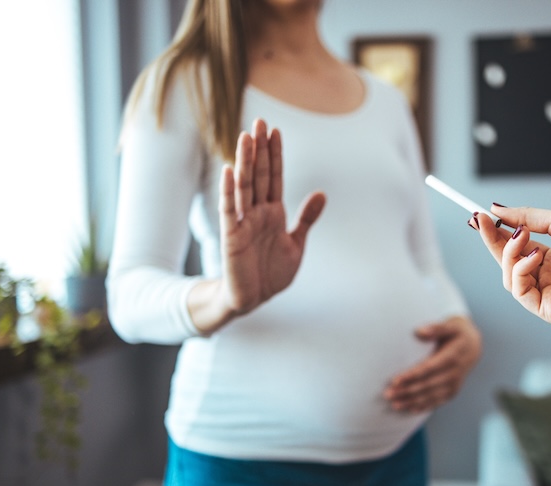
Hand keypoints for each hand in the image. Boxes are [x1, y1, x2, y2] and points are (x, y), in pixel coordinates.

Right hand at [218, 119, 325, 316]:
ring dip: (245, 162)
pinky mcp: (231, 236)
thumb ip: (306, 219)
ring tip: (246, 137)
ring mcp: (242, 222)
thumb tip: (321, 193)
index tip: (275, 131)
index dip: (275, 155)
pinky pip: (228, 210)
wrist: (253, 299)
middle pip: (259, 175)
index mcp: (273, 212)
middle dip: (260, 149)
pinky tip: (229, 170)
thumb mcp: (296, 244)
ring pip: (244, 186)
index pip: (274, 177)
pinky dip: (229, 191)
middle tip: (260, 121)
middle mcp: (256, 212)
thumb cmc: (271, 273)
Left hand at [384, 316, 481, 412]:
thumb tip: (420, 331)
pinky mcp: (453, 391)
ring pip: (430, 396)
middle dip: (406, 391)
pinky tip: (411, 409)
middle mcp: (454, 373)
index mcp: (452, 357)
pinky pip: (438, 401)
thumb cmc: (458, 335)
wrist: (474, 347)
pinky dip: (424, 406)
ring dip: (412, 401)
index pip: (428, 369)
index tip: (395, 380)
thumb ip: (436, 328)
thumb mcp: (451, 326)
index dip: (411, 376)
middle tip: (388, 394)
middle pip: (426, 385)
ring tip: (395, 404)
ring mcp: (454, 384)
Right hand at [473, 206, 550, 326]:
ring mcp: (548, 298)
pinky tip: (535, 256)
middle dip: (494, 242)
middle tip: (481, 222)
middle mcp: (548, 281)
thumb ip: (524, 218)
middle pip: (507, 265)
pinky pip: (520, 292)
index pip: (515, 251)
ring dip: (510, 254)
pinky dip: (521, 270)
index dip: (495, 235)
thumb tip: (495, 210)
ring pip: (509, 279)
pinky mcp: (550, 312)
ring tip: (523, 236)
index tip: (479, 218)